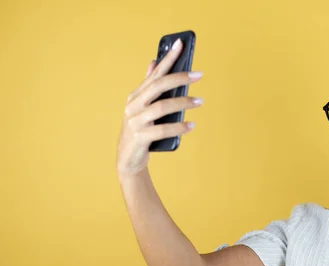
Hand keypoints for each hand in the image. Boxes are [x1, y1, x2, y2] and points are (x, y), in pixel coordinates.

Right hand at [117, 38, 202, 177]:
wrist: (128, 159)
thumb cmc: (139, 130)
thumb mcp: (141, 106)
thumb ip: (148, 86)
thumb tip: (153, 62)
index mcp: (136, 96)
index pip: (155, 73)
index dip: (168, 58)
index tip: (181, 44)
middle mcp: (134, 106)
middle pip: (158, 86)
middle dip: (179, 78)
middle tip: (199, 75)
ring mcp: (136, 122)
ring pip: (162, 107)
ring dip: (183, 102)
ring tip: (200, 101)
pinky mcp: (140, 138)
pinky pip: (163, 130)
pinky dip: (179, 127)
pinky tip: (191, 126)